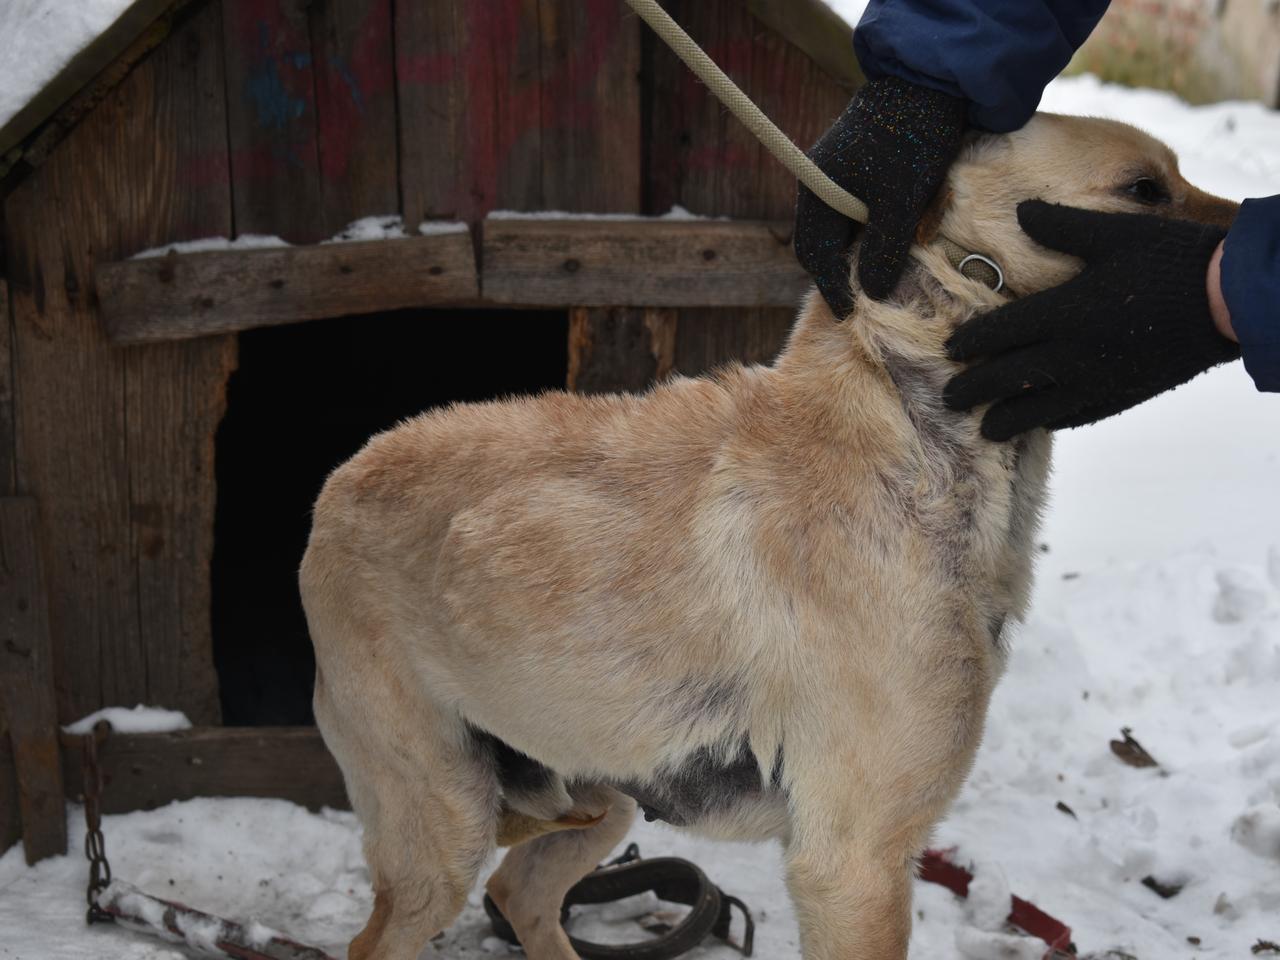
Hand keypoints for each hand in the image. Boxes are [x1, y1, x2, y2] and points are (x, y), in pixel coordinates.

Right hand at [795, 77, 966, 314]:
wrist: (932, 78)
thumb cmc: (911, 138)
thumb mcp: (900, 201)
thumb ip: (884, 249)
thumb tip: (872, 293)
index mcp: (817, 189)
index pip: (813, 253)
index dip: (831, 286)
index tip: (850, 312)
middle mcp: (822, 182)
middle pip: (825, 241)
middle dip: (843, 271)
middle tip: (867, 298)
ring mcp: (841, 172)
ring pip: (845, 226)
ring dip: (863, 250)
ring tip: (885, 273)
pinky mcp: (864, 164)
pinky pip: (861, 208)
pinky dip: (875, 229)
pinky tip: (896, 239)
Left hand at [944, 201, 1240, 441]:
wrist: (1227, 301)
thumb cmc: (1170, 258)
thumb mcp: (1115, 232)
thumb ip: (1062, 225)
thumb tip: (1020, 211)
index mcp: (1066, 311)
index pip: (1003, 332)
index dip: (972, 343)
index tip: (950, 351)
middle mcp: (1073, 353)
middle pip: (1009, 378)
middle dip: (975, 390)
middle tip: (949, 399)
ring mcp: (1097, 380)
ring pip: (1038, 409)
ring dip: (1007, 420)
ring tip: (985, 429)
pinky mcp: (1122, 395)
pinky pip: (1077, 415)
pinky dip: (1053, 420)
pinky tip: (1042, 422)